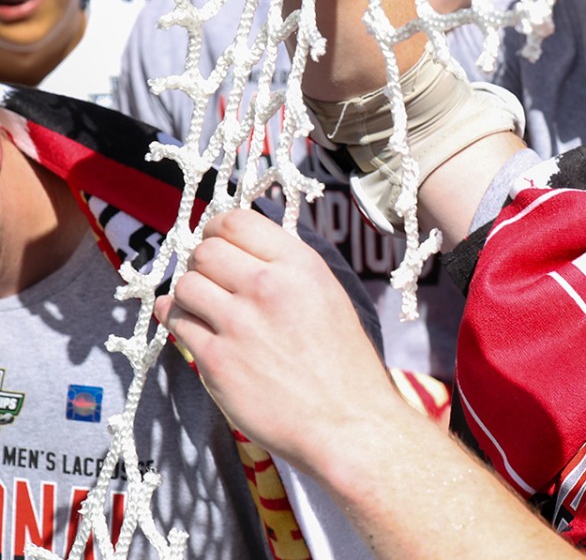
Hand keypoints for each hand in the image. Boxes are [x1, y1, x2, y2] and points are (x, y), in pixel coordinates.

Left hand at [154, 209, 398, 469]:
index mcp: (302, 266)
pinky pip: (176, 324)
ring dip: (188, 295)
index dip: (219, 230)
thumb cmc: (345, 366)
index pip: (237, 221)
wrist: (348, 423)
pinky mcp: (216, 360)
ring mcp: (239, 324)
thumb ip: (288, 270)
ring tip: (204, 310)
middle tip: (212, 282)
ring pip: (184, 285)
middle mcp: (268, 287)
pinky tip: (193, 329)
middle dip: (202, 264)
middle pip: (204, 250)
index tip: (218, 244)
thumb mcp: (329, 297)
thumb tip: (246, 249)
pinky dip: (178, 322)